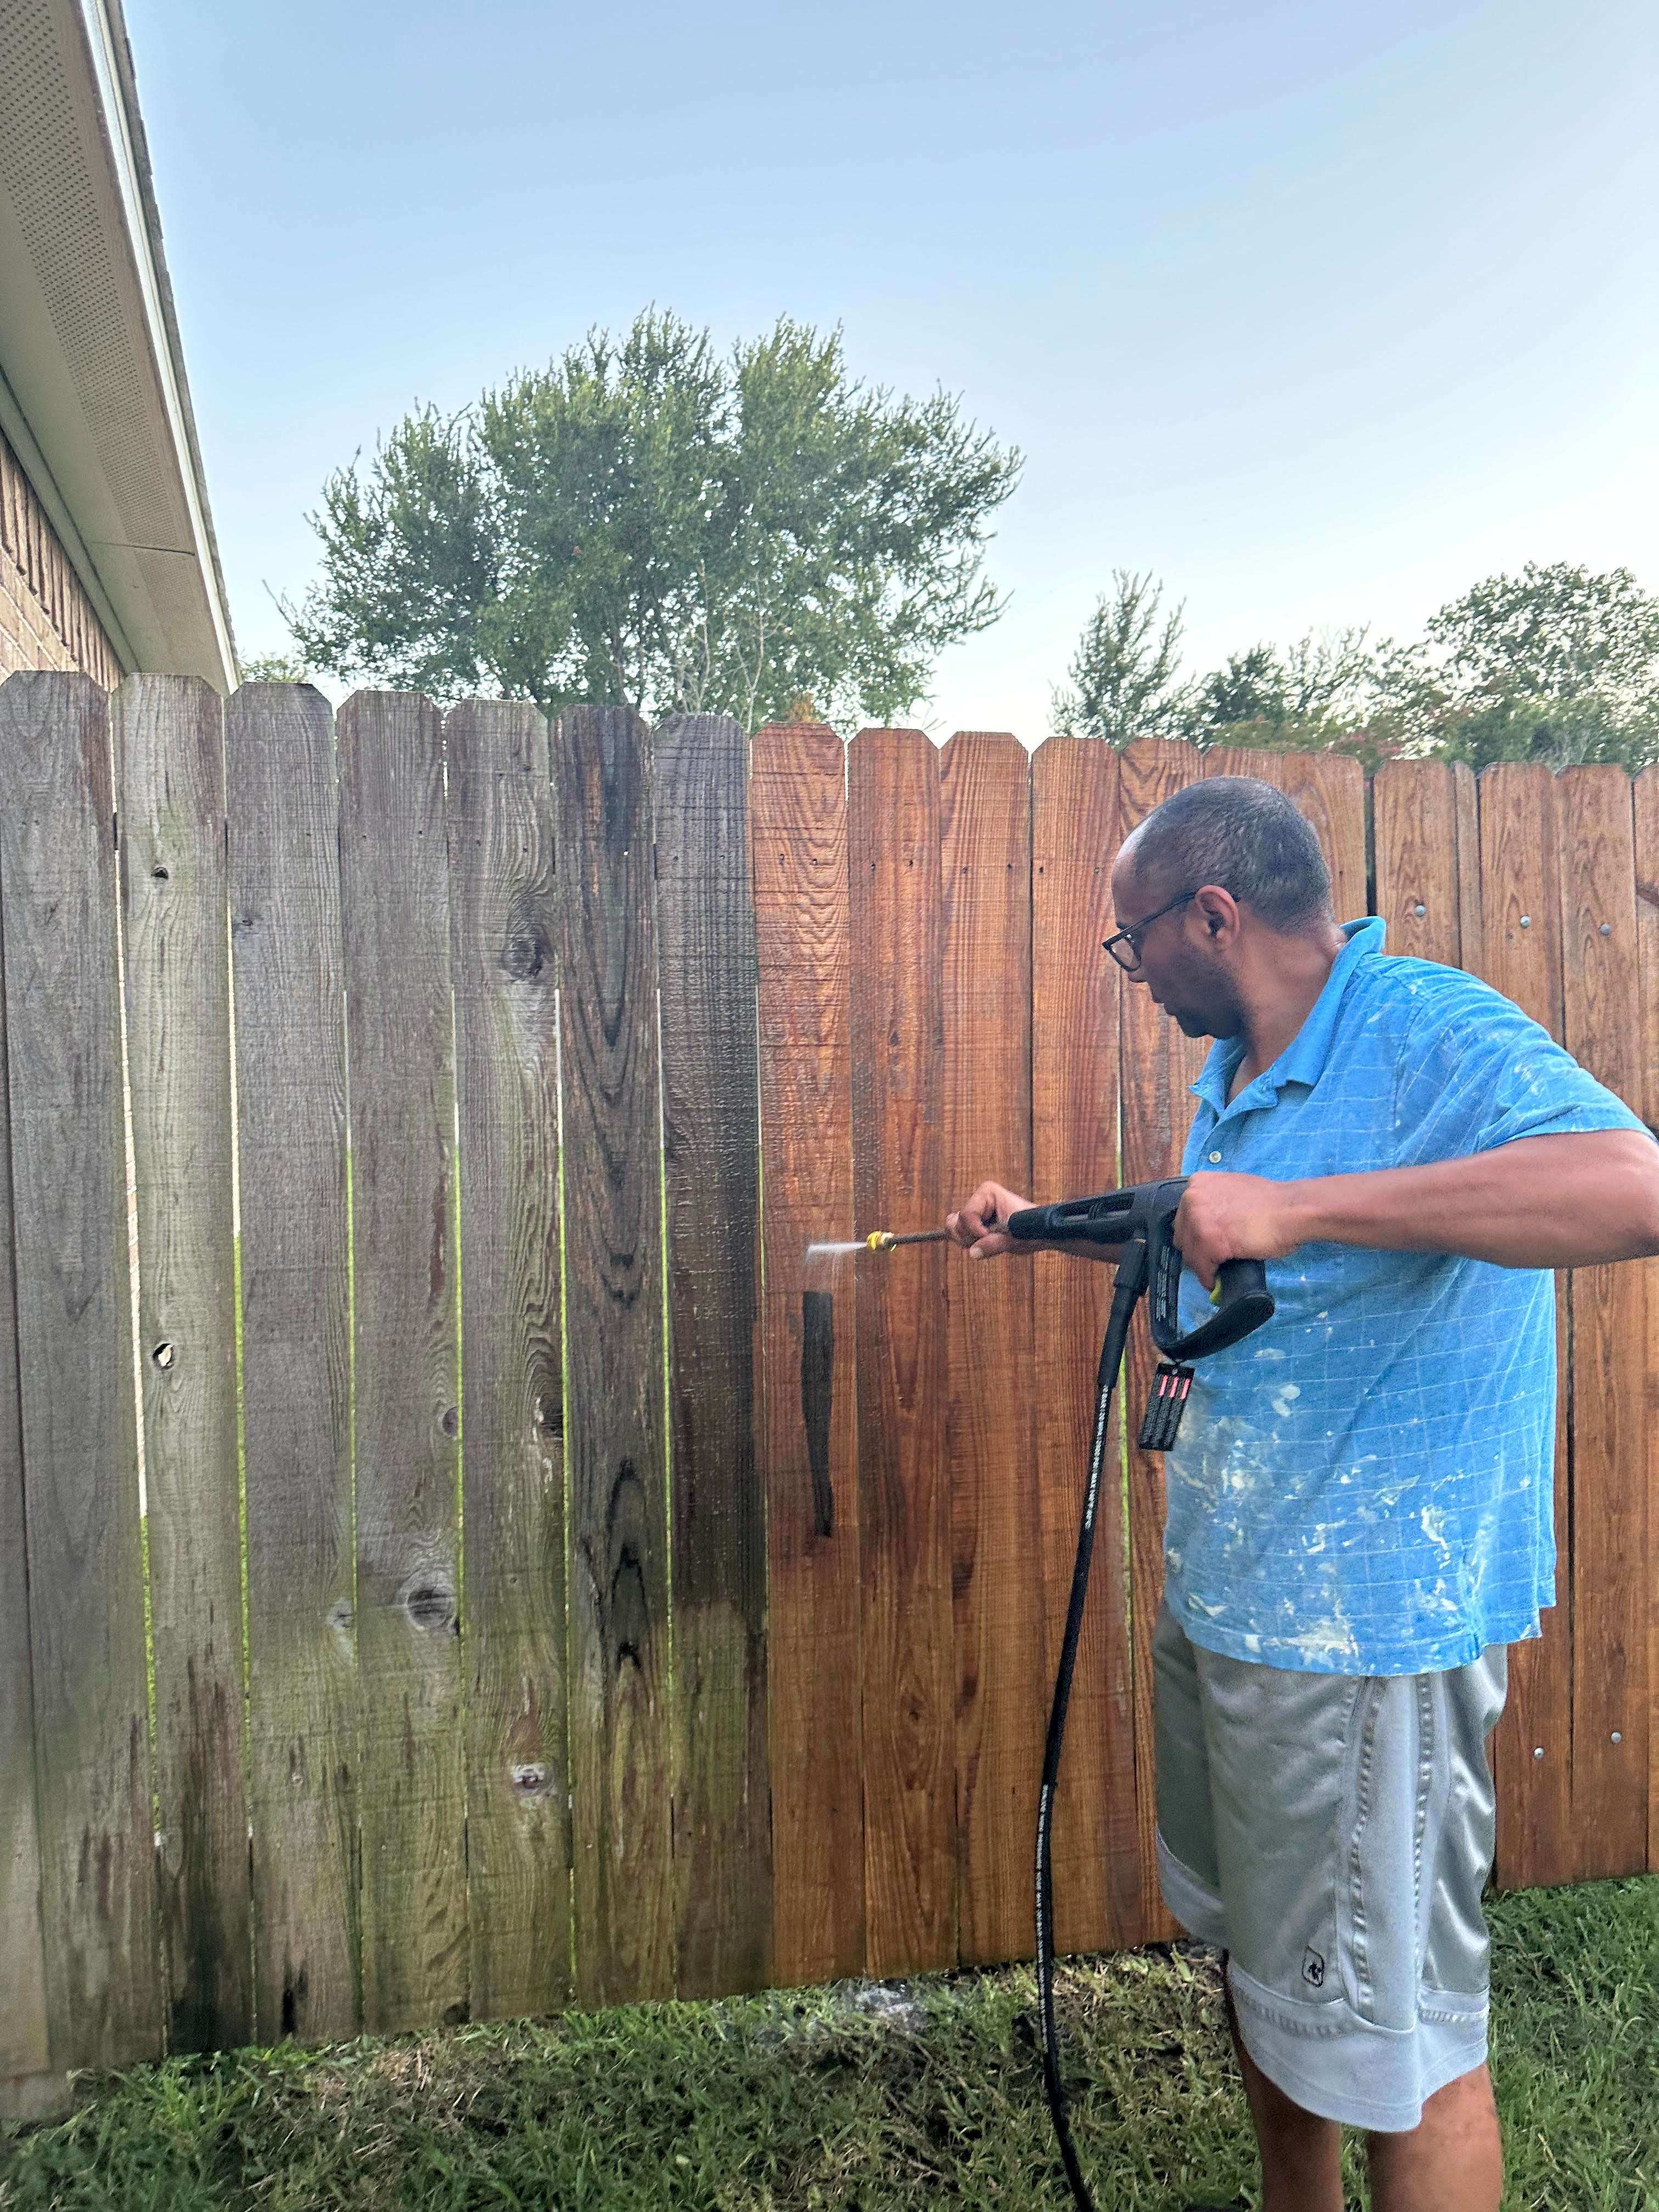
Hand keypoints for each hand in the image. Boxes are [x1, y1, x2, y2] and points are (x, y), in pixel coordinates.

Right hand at [945, 1179, 1032, 1258]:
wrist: (1039, 1232)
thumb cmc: (1032, 1229)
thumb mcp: (1015, 1238)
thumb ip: (994, 1244)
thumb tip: (973, 1253)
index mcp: (987, 1193)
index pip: (967, 1214)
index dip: (976, 1231)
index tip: (992, 1237)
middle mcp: (978, 1199)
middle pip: (957, 1223)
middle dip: (971, 1237)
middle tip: (992, 1239)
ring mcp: (974, 1211)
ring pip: (952, 1228)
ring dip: (966, 1240)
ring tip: (988, 1241)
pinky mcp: (973, 1222)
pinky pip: (955, 1232)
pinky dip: (964, 1241)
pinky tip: (980, 1243)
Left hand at [1173, 1172, 1308, 1289]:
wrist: (1291, 1210)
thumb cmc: (1271, 1203)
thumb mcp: (1234, 1192)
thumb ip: (1216, 1205)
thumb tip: (1211, 1226)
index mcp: (1198, 1183)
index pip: (1184, 1218)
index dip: (1194, 1236)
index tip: (1202, 1247)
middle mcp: (1193, 1198)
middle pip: (1183, 1236)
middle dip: (1196, 1251)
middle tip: (1211, 1261)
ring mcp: (1199, 1219)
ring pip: (1191, 1254)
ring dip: (1203, 1266)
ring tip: (1215, 1273)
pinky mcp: (1210, 1240)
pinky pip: (1203, 1267)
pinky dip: (1209, 1277)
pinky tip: (1217, 1280)